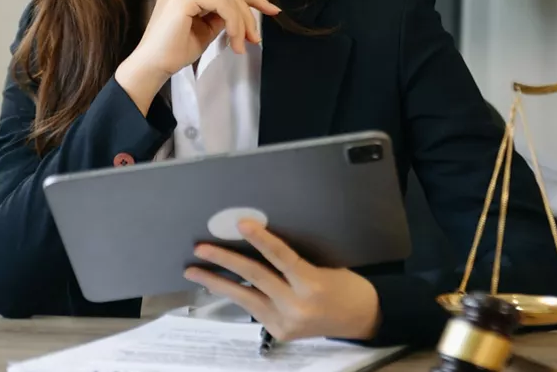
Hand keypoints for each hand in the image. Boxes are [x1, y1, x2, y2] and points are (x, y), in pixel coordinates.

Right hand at [115, 0, 279, 114]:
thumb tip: (245, 12)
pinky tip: (234, 43)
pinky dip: (235, 24)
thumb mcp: (206, 28)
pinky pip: (223, 5)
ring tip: (242, 46)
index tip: (273, 10)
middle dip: (249, 14)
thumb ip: (222, 15)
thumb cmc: (175, 51)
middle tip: (256, 38)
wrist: (153, 67)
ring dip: (242, 24)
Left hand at [183, 219, 381, 342]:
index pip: (281, 257)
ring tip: (194, 272)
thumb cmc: (346, 285)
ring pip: (244, 298)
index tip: (241, 224)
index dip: (261, 239)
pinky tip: (219, 286)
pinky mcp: (279, 332)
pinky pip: (253, 309)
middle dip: (224, 261)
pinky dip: (237, 296)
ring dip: (216, 283)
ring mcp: (286, 322)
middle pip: (254, 277)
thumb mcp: (324, 266)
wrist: (362, 319)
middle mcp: (297, 305)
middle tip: (201, 248)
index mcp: (312, 284)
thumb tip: (257, 245)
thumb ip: (293, 262)